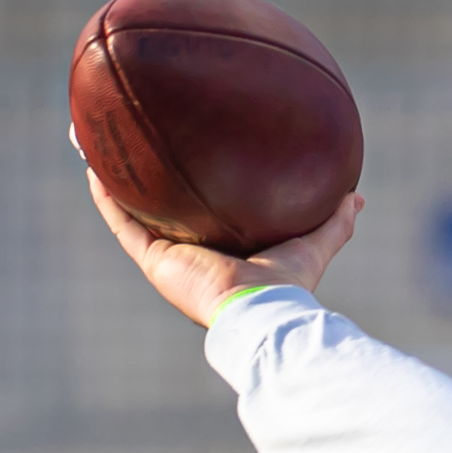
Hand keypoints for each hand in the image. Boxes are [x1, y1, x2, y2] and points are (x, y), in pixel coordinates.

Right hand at [85, 165, 361, 327]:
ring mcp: (169, 258)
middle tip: (137, 142)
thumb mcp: (313, 244)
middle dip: (149, 179)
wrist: (261, 310)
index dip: (192, 189)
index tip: (187, 157)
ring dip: (116, 179)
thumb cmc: (288, 284)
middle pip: (164, 209)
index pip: (203, 213)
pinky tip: (94, 165)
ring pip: (134, 212)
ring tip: (102, 143)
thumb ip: (334, 222)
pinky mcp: (153, 262)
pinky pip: (122, 222)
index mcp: (223, 250)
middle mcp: (191, 253)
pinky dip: (107, 196)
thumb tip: (357, 195)